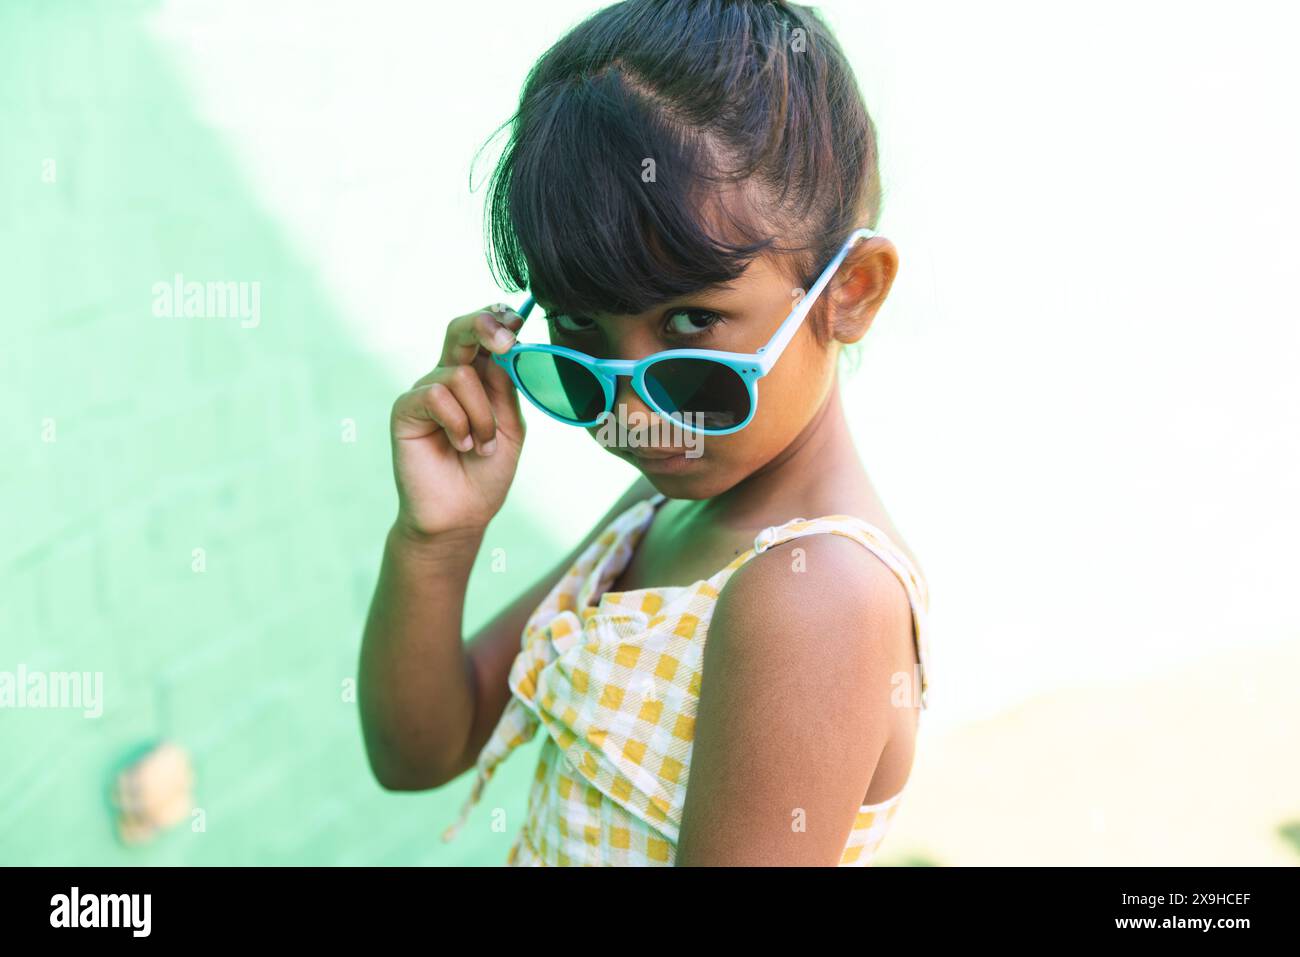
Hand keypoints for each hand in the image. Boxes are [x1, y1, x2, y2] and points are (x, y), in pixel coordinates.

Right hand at [389, 303, 526, 539]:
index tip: (517, 320)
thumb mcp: (510, 426)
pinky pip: (437, 396)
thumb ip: (506, 388)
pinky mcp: (406, 409)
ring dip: (481, 415)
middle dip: (485, 325)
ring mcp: (425, 392)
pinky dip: (457, 422)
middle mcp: (448, 378)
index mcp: (478, 379)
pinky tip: (460, 445)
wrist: (461, 514)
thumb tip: (506, 348)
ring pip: (459, 375)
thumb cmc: (486, 473)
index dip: (498, 320)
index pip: (484, 337)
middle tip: (507, 340)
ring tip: (481, 445)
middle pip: (460, 331)